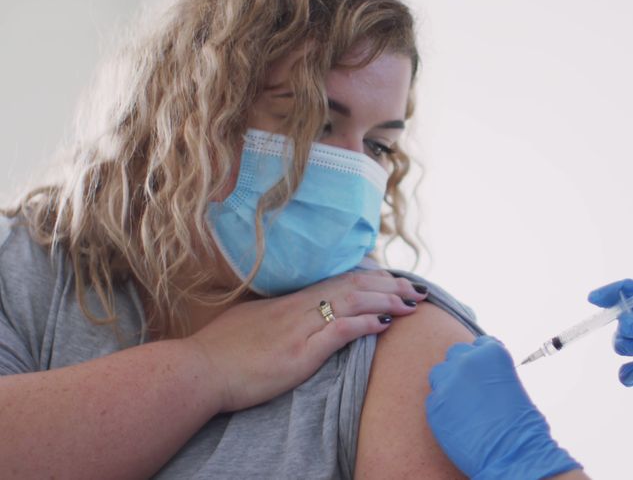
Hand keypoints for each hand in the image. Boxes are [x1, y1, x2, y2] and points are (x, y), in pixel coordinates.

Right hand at [184, 270, 427, 412]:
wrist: (197, 371)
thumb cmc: (217, 352)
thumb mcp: (250, 322)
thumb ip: (274, 315)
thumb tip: (289, 315)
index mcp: (288, 300)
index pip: (339, 280)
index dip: (371, 278)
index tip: (394, 280)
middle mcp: (298, 307)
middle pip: (354, 286)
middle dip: (390, 286)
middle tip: (417, 290)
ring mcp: (300, 327)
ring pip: (353, 302)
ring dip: (388, 301)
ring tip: (413, 304)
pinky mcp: (300, 352)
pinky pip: (340, 330)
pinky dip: (366, 324)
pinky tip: (386, 323)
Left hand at [426, 336, 581, 479]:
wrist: (510, 455)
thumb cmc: (521, 426)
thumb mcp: (512, 386)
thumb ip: (493, 373)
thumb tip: (481, 376)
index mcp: (492, 353)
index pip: (481, 344)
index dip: (482, 359)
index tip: (484, 372)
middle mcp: (467, 362)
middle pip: (456, 353)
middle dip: (463, 368)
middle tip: (472, 389)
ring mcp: (447, 383)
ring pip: (439, 373)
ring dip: (448, 383)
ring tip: (462, 404)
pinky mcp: (434, 406)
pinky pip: (434, 399)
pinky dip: (442, 407)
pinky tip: (457, 420)